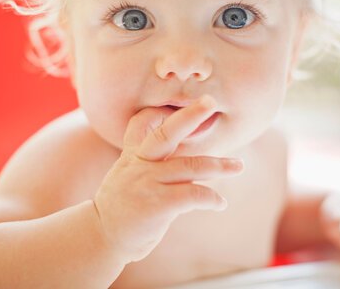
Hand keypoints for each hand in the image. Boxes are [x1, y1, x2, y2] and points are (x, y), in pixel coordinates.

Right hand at [93, 95, 243, 262]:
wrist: (101, 236)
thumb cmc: (119, 208)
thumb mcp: (126, 178)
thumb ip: (146, 164)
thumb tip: (175, 158)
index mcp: (132, 156)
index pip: (140, 124)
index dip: (157, 112)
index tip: (177, 103)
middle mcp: (139, 164)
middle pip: (166, 133)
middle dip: (190, 116)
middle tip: (211, 102)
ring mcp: (147, 183)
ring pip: (190, 166)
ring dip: (219, 166)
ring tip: (238, 166)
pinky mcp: (157, 204)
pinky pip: (193, 194)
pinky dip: (211, 198)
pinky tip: (220, 203)